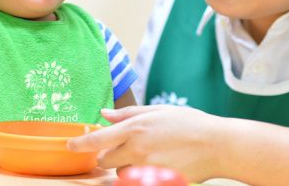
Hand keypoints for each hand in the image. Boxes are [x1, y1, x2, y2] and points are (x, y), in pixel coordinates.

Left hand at [67, 105, 222, 181]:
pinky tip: (156, 164)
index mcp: (134, 129)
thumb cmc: (189, 124)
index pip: (97, 140)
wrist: (218, 145)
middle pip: (106, 160)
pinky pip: (138, 181)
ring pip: (121, 172)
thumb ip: (126, 114)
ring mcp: (146, 168)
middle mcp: (136, 150)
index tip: (70, 145)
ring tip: (149, 154)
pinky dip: (140, 175)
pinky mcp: (157, 180)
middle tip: (125, 147)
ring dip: (126, 166)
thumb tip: (103, 114)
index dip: (80, 144)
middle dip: (109, 155)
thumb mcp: (156, 111)